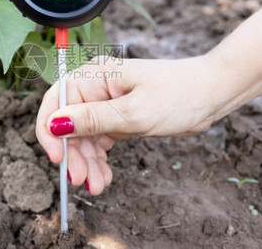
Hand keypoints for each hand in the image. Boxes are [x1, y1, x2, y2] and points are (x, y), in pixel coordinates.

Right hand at [36, 55, 224, 194]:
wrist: (211, 94)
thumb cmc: (178, 95)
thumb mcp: (134, 112)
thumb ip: (92, 119)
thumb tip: (55, 124)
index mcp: (95, 75)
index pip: (56, 100)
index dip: (50, 131)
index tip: (57, 159)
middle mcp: (96, 86)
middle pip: (69, 123)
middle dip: (74, 154)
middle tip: (82, 181)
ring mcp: (106, 102)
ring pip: (84, 136)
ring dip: (87, 162)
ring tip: (98, 185)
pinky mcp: (118, 115)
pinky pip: (99, 139)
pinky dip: (100, 158)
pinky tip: (104, 175)